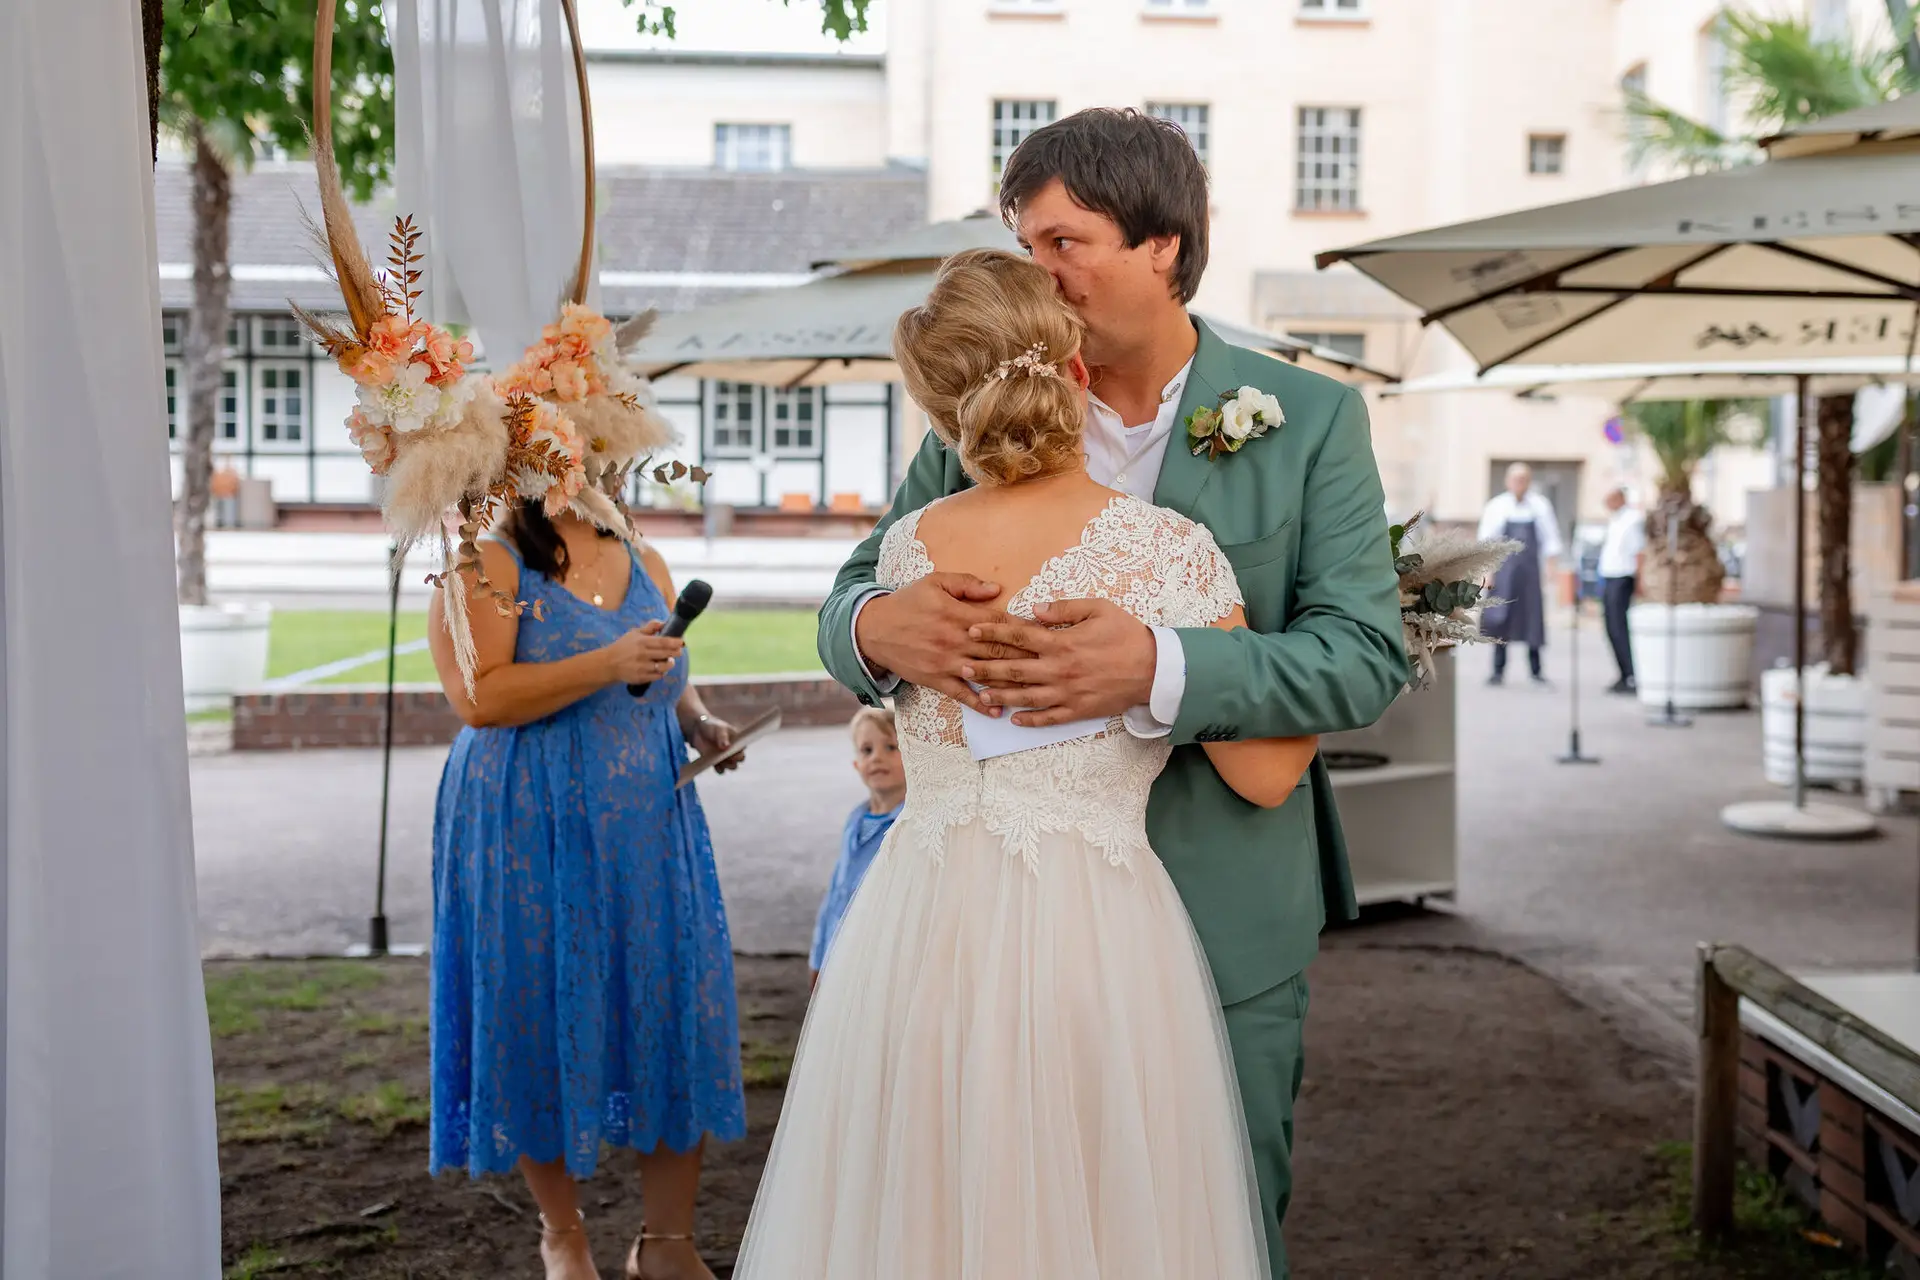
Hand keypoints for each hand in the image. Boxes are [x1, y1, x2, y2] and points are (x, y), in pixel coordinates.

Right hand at [600, 620, 684, 685]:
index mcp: (641, 642)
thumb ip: (650, 627)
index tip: (682, 642)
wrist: (608, 664)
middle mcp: (642, 654)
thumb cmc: (623, 646)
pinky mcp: (641, 677)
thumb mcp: (635, 633)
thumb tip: (664, 623)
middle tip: (679, 651)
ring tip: (669, 661)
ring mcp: (641, 667)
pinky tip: (660, 669)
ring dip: (669, 664)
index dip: (674, 642)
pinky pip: (657, 676)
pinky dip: (661, 673)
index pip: (662, 642)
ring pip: (663, 667)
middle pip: (665, 654)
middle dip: (675, 653)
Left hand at [685, 713, 742, 771]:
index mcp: (737, 740)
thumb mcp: (718, 728)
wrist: (698, 730)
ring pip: (732, 766)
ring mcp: (725, 757)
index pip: (743, 749)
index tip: (732, 752)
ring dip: (727, 765)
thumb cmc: (712, 726)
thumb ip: (722, 737)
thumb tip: (726, 747)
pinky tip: (715, 765)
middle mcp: (733, 750)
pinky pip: (721, 770)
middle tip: (726, 757)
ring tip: (720, 760)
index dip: (740, 752)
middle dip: (734, 760)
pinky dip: (719, 769)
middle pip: (739, 760)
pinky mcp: (716, 762)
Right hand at [855, 573, 1029, 713]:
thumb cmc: (907, 602)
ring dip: (1010, 683)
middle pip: (998, 650)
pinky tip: (998, 709)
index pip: (999, 623)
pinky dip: (980, 703)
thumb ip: (967, 584)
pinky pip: (962, 694)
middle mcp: (955, 640)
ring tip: (1036, 690)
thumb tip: (996, 589)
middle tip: (1052, 664)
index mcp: (958, 614)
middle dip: (1026, 658)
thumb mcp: (935, 583)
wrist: (873, 630)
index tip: (1046, 634)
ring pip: (984, 674)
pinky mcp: (936, 679)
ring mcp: (946, 662)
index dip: (1024, 629)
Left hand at [963, 597, 1156, 726]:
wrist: (1154, 668)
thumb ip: (1064, 608)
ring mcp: (1067, 693)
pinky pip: (1048, 718)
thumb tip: (1034, 609)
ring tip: (980, 694)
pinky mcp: (1078, 710)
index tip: (972, 630)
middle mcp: (1059, 670)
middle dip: (985, 668)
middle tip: (962, 666)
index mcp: (1062, 643)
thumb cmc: (1127, 634)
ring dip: (1000, 696)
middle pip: (1013, 670)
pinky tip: (1013, 719)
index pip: (1019, 637)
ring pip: (1025, 697)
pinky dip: (1029, 720)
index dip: (992, 633)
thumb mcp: (1099, 609)